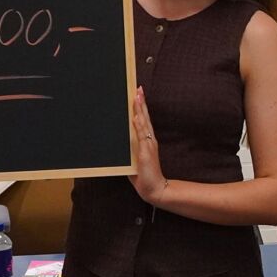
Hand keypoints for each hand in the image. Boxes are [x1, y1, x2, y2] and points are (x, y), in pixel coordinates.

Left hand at [128, 86, 168, 204]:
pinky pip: (141, 136)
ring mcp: (148, 145)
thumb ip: (130, 151)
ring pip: (143, 123)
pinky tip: (136, 116)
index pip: (143, 120)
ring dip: (139, 109)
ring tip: (136, 96)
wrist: (154, 188)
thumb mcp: (134, 160)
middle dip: (141, 103)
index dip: (141, 107)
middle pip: (145, 117)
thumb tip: (121, 144)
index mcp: (147, 141)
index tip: (138, 94)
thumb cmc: (143, 175)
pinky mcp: (146, 152)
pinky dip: (139, 125)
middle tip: (138, 89)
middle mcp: (149, 140)